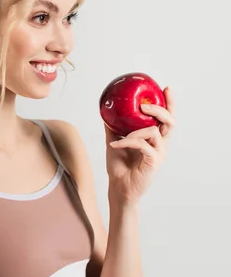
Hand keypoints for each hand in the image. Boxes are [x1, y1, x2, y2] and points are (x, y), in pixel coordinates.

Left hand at [105, 87, 175, 205]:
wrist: (118, 187)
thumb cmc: (119, 166)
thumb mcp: (114, 141)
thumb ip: (113, 126)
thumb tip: (106, 109)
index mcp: (154, 138)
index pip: (167, 118)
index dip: (169, 103)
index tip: (165, 89)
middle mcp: (160, 145)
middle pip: (170, 121)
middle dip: (159, 109)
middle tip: (143, 106)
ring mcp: (159, 153)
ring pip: (155, 131)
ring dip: (136, 131)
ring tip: (122, 136)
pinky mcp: (153, 162)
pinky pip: (143, 145)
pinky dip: (128, 142)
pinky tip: (116, 145)